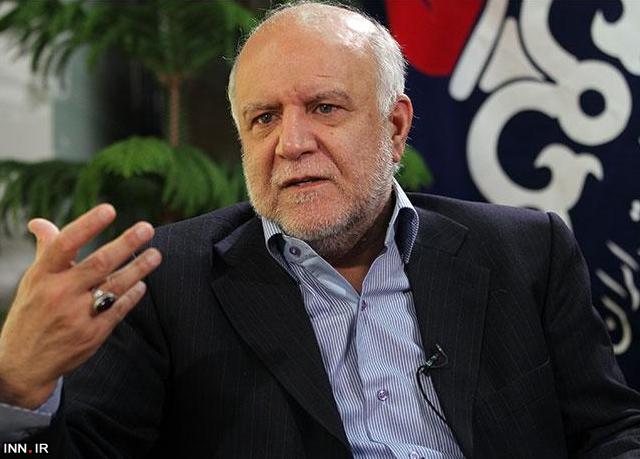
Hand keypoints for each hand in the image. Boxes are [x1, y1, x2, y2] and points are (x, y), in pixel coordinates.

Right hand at [0, 204, 161, 408]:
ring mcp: (76, 315)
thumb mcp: (33, 281)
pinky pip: (119, 309)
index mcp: (42, 276)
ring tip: (156, 255)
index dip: (88, 225)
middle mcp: (59, 294)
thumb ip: (46, 251)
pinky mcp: (92, 335)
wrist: (24, 364)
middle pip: (98, 263)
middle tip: (147, 228)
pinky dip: (133, 295)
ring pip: (114, 286)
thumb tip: (39, 222)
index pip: (65, 244)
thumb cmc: (32, 313)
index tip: (109, 209)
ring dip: (138, 269)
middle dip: (126, 244)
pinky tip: (143, 284)